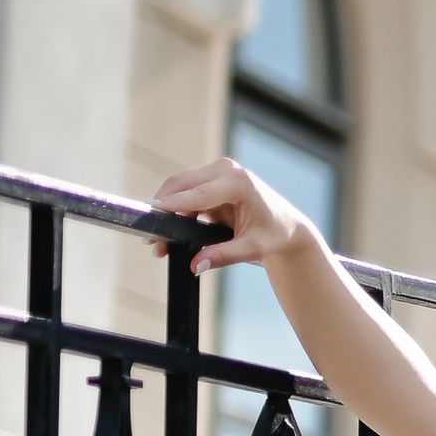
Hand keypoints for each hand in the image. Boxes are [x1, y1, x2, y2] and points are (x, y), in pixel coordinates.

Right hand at [152, 156, 315, 270]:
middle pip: (181, 184)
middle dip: (162, 209)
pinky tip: (168, 234)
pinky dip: (174, 211)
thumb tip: (196, 265)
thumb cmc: (273, 234)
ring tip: (157, 243)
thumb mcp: (252, 248)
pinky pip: (184, 193)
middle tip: (150, 238)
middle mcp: (226, 170)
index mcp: (239, 182)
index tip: (151, 215)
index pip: (198, 193)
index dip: (173, 205)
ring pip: (178, 187)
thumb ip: (223, 255)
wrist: (286, 226)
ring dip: (165, 211)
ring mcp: (217, 172)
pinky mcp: (210, 179)